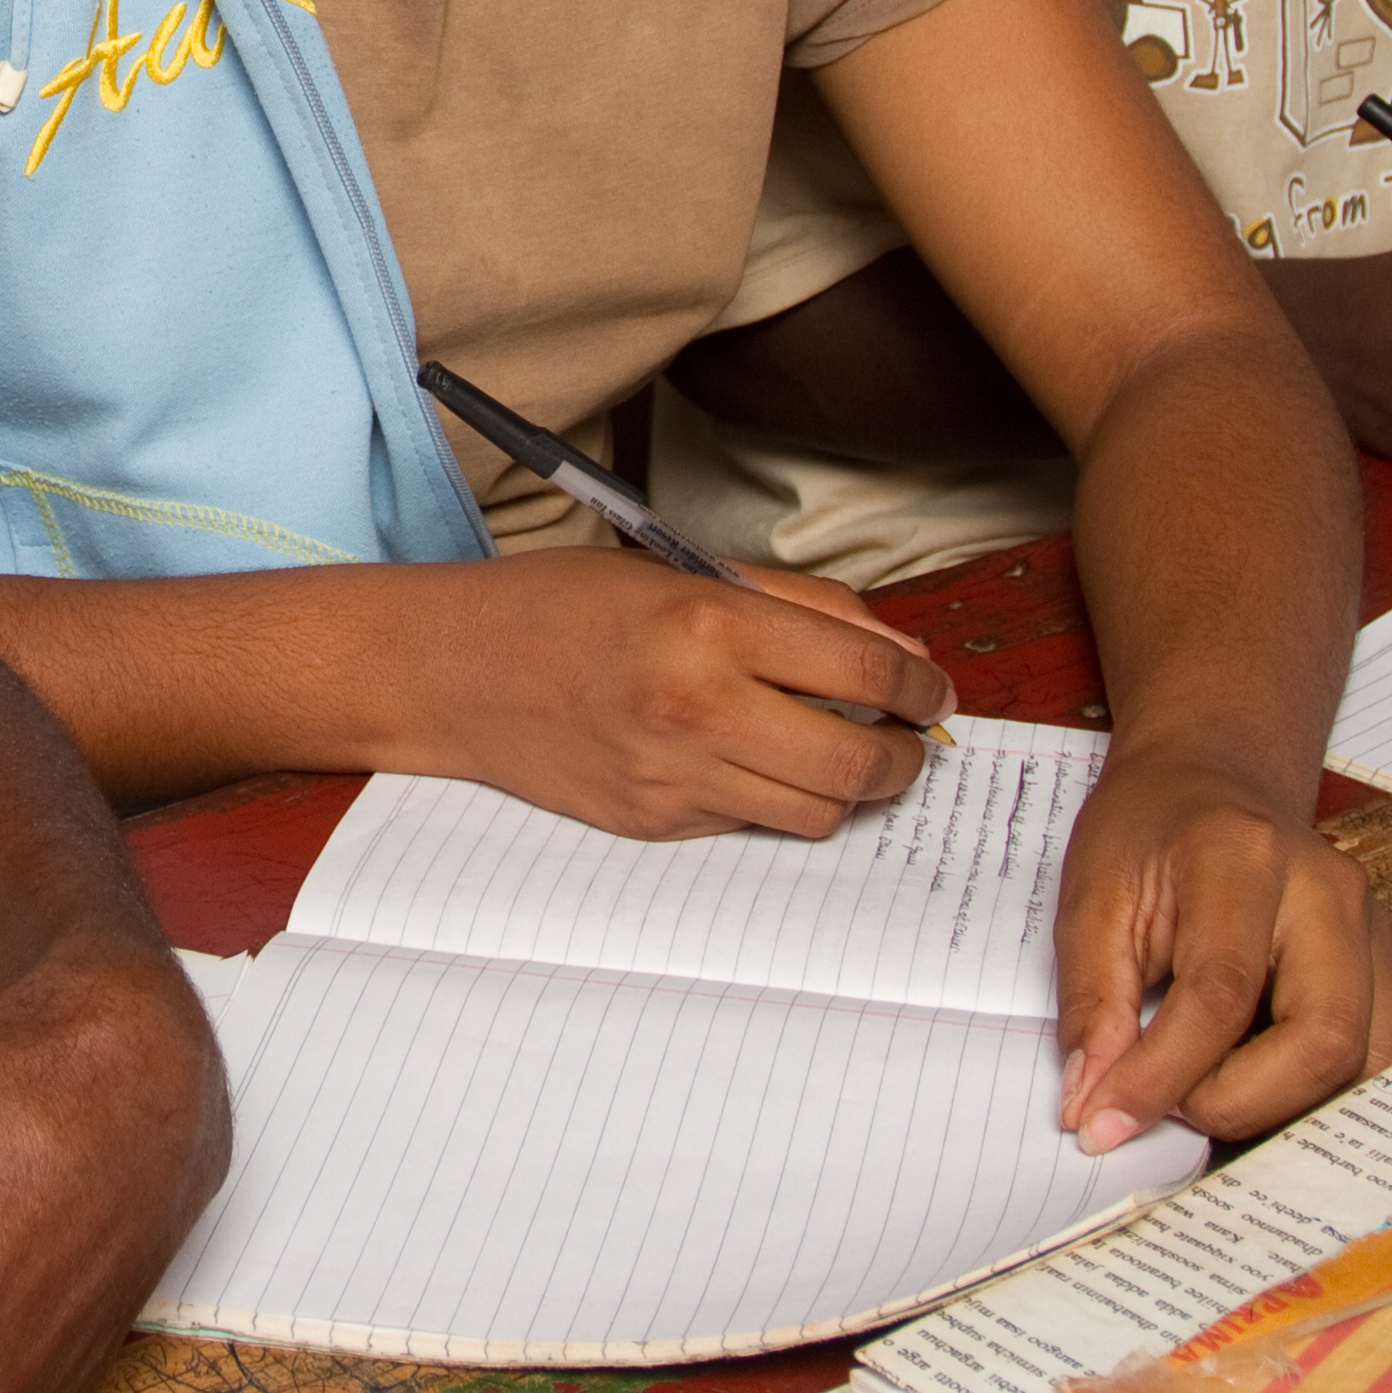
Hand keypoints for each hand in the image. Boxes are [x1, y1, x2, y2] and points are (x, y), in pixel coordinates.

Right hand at [401, 547, 956, 838]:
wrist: (456, 670)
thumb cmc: (566, 606)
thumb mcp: (685, 569)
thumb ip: (802, 606)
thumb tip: (901, 654)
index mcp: (711, 621)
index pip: (866, 668)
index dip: (922, 686)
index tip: (934, 692)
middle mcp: (698, 704)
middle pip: (857, 761)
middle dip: (907, 756)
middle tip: (912, 741)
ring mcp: (674, 774)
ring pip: (816, 810)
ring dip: (851, 788)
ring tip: (847, 756)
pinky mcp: (654, 822)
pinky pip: (752, 823)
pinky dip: (776, 799)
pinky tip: (760, 764)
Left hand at [1052, 737, 1391, 1147]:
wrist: (1212, 783)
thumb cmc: (1151, 833)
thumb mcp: (1091, 899)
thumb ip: (1092, 1003)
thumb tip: (1092, 1104)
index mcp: (1246, 857)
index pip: (1220, 994)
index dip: (1162, 1076)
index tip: (1103, 1123)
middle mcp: (1332, 894)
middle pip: (1324, 1040)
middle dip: (1239, 1103)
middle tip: (1172, 1102)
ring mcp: (1378, 933)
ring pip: (1369, 1066)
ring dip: (1286, 1108)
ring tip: (1211, 1089)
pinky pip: (1380, 1065)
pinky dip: (1319, 1098)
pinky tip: (1258, 1082)